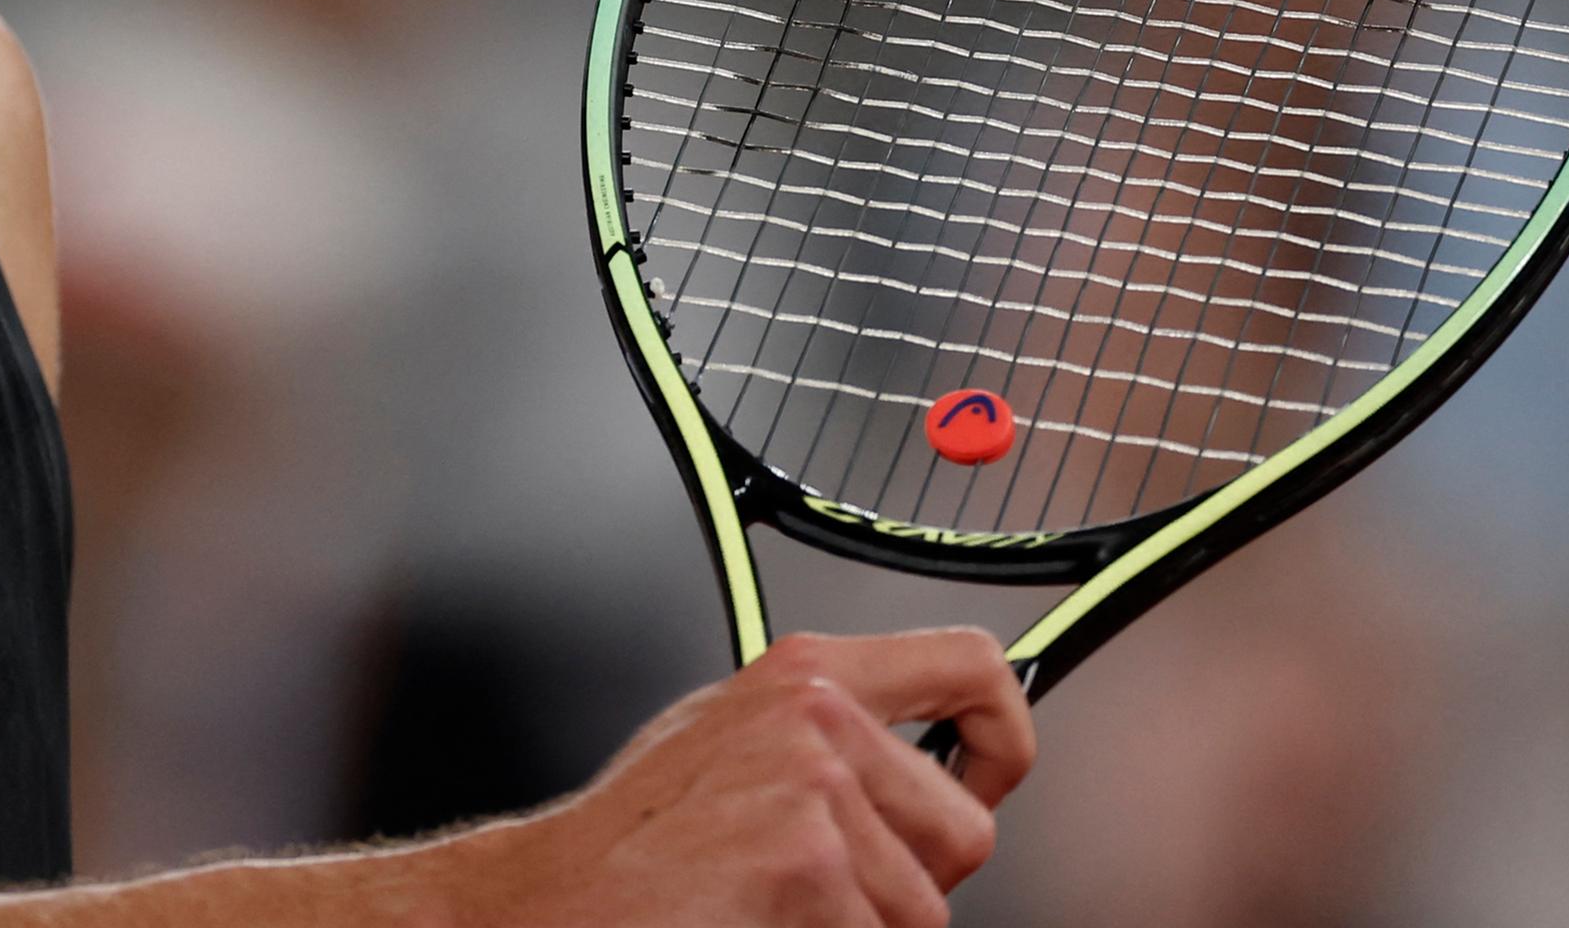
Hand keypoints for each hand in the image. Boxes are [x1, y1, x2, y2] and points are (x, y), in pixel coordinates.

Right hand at [450, 629, 1032, 927]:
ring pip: (926, 908)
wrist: (562, 896)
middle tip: (829, 889)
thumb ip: (832, 740)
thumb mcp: (739, 742)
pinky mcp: (808, 860)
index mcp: (808, 673)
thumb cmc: (641, 840)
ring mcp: (815, 785)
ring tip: (778, 907)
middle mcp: (819, 714)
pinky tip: (758, 924)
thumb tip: (937, 768)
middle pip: (965, 830)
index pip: (970, 666)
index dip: (1006, 737)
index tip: (987, 780)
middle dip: (915, 883)